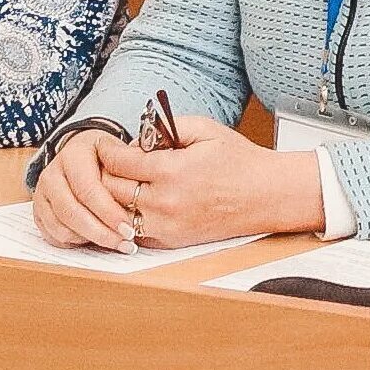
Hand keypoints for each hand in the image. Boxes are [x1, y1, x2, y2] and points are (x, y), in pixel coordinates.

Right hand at [29, 126, 137, 249]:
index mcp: (73, 154)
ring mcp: (42, 194)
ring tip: (116, 244)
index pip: (88, 188)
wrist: (81, 154)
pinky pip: (53, 235)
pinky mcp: (39, 211)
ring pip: (61, 226)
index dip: (108, 211)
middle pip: (72, 211)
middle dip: (100, 231)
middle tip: (125, 242)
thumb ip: (130, 164)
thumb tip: (146, 179)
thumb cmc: (106, 155)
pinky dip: (75, 242)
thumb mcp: (120, 151)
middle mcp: (52, 173)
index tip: (129, 227)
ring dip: (89, 240)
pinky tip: (96, 242)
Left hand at [94, 114, 320, 248]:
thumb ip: (167, 128)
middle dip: (106, 172)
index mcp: (172, 171)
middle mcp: (164, 202)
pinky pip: (133, 230)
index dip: (106, 150)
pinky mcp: (170, 241)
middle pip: (110, 189)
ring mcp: (166, 226)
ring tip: (122, 181)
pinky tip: (138, 202)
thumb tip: (137, 139)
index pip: (119, 162)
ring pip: (116, 213)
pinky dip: (129, 217)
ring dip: (114, 197)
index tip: (103, 145)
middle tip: (110, 161)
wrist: (266, 195)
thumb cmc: (239, 161)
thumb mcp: (205, 129)